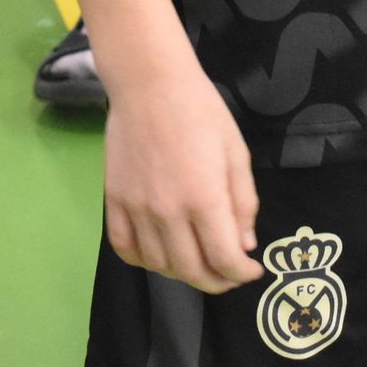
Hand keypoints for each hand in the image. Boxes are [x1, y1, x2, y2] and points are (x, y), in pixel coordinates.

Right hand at [102, 53, 263, 292]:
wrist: (149, 84)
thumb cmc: (201, 112)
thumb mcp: (236, 153)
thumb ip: (243, 203)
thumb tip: (244, 245)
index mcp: (204, 198)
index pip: (224, 259)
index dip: (242, 274)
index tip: (252, 270)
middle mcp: (167, 211)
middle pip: (191, 271)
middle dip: (216, 282)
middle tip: (229, 276)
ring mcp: (136, 208)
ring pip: (158, 264)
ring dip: (182, 274)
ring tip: (198, 263)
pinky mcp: (114, 200)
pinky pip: (124, 247)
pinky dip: (143, 261)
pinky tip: (160, 255)